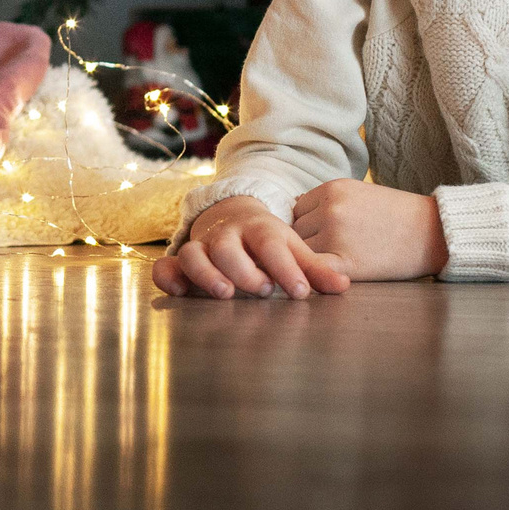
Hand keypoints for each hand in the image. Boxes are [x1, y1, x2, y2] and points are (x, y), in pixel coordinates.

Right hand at [153, 195, 351, 299]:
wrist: (232, 215)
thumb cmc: (268, 240)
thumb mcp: (293, 247)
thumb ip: (315, 268)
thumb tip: (343, 286)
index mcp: (260, 229)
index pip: (270, 243)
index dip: (285, 266)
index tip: (300, 291)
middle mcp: (227, 235)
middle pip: (229, 248)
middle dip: (245, 269)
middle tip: (264, 290)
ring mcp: (202, 245)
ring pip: (195, 254)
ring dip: (207, 273)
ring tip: (225, 293)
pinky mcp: (182, 259)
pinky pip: (166, 265)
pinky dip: (168, 276)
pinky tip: (180, 292)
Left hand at [291, 178, 448, 281]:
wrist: (434, 233)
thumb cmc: (398, 215)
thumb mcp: (360, 193)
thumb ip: (327, 201)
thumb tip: (294, 209)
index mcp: (333, 189)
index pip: (298, 209)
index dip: (307, 224)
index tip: (323, 234)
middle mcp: (330, 209)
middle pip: (295, 230)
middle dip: (308, 241)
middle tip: (332, 250)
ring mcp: (335, 234)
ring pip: (302, 250)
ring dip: (312, 257)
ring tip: (337, 261)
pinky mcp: (344, 261)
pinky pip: (314, 268)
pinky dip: (315, 273)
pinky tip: (327, 275)